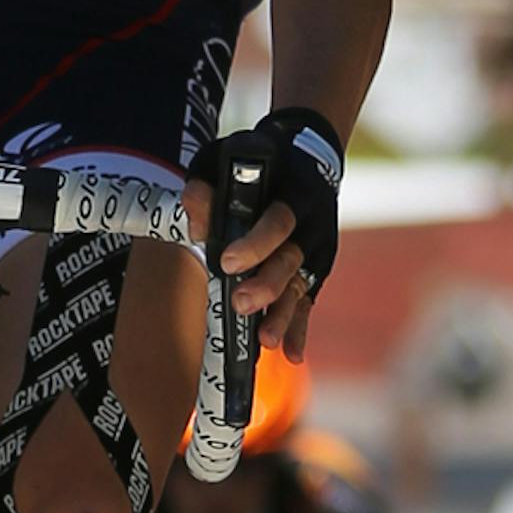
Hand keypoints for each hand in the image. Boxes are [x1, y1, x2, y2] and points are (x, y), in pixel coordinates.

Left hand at [185, 105, 342, 357]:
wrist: (306, 158)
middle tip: (241, 304)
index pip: (278, 222)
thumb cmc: (260, 160)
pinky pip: (307, 300)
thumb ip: (208, 184)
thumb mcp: (228, 157)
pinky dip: (300, 327)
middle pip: (291, 261)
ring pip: (300, 286)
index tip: (227, 262)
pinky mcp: (314, 269)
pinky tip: (292, 355)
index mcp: (295, 195)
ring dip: (283, 315)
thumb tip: (195, 221)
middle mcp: (312, 226)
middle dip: (266, 286)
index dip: (255, 243)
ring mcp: (316, 251)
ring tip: (266, 342)